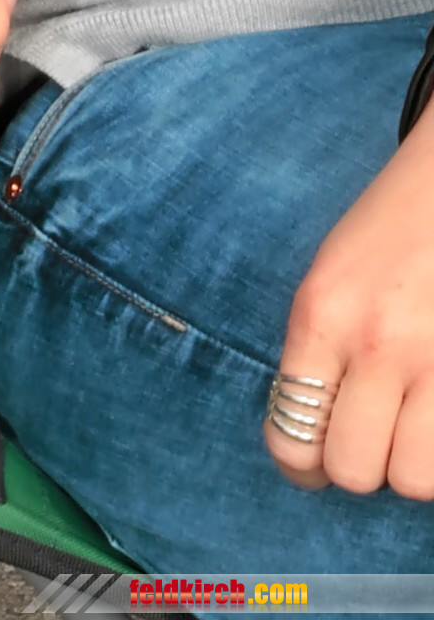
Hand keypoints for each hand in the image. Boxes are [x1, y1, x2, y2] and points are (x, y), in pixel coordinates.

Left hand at [267, 109, 433, 497]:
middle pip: (353, 471)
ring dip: (413, 459)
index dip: (304, 464)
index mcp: (321, 315)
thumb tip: (316, 433)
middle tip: (375, 432)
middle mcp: (375, 344)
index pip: (290, 438)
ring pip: (413, 480)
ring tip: (415, 422)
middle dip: (363, 461)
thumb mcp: (331, 276)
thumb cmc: (391, 224)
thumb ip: (318, 350)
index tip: (319, 456)